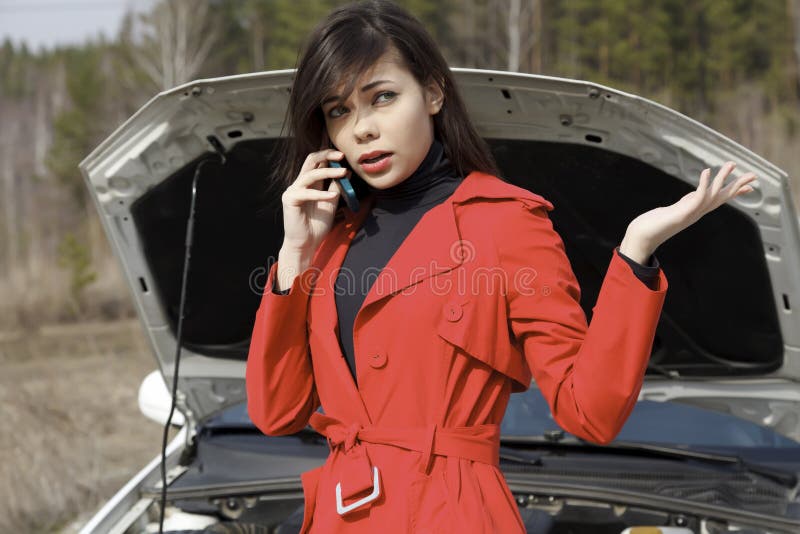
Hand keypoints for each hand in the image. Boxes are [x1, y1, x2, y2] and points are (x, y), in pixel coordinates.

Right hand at [280, 137, 349, 254]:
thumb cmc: (317, 225)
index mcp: (309, 183)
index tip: (344, 154)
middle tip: (342, 155)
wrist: (306, 244)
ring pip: (311, 174)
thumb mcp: (331, 203)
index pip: (317, 161)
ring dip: (329, 171)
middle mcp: (299, 184)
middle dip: (326, 154)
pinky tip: (333, 196)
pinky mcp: (289, 200)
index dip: (329, 155)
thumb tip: (346, 172)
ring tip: (344, 172)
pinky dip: (321, 194)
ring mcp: (293, 190)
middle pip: (310, 160)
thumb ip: (336, 188)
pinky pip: (307, 193)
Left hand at [620, 161, 758, 260]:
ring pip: (713, 195)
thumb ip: (685, 203)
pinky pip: (697, 197)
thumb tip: (693, 197)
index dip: (735, 193)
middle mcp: (696, 213)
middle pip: (722, 198)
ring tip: (731, 164)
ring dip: (723, 179)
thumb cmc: (653, 225)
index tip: (750, 187)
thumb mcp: (674, 210)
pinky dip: (703, 184)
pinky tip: (706, 171)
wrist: (641, 237)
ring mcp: (691, 214)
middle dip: (738, 186)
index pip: (719, 200)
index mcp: (696, 211)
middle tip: (754, 175)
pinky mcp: (683, 213)